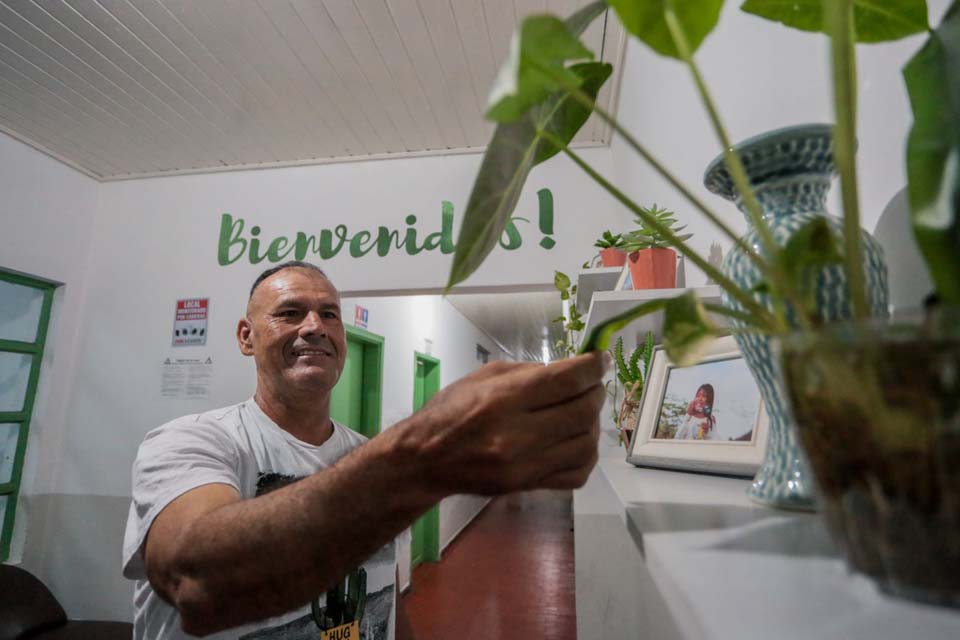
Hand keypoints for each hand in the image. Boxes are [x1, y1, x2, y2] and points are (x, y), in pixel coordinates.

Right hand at [403, 352, 609, 495]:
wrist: (426, 460)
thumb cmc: (451, 411)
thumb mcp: (484, 377)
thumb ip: (530, 372)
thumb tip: (571, 371)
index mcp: (504, 399)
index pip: (567, 380)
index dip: (593, 367)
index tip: (601, 359)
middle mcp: (518, 434)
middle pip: (582, 411)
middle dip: (596, 392)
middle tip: (592, 385)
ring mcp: (526, 466)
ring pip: (586, 444)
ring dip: (593, 424)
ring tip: (583, 412)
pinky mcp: (529, 486)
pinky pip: (577, 473)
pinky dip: (586, 455)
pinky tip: (576, 440)